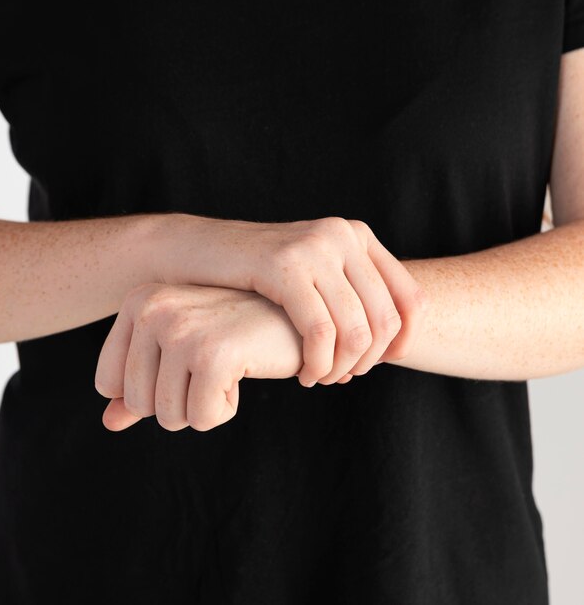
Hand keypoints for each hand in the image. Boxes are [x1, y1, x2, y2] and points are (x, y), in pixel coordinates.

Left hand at [94, 282, 302, 431]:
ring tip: (229, 366)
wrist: (297, 315)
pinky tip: (243, 371)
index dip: (151, 390)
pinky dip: (225, 409)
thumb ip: (141, 385)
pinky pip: (201, 418)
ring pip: (169, 416)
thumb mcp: (182, 352)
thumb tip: (108, 424)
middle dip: (181, 401)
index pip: (109, 384)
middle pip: (139, 405)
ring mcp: (182, 329)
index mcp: (139, 301)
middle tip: (214, 365)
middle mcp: (153, 309)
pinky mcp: (213, 354)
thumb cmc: (238, 333)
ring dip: (205, 406)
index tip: (187, 361)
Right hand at [165, 215, 429, 386]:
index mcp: (356, 235)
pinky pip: (320, 332)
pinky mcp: (284, 266)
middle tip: (344, 377)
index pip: (412, 297)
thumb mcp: (314, 274)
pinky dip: (318, 363)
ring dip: (342, 368)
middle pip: (386, 320)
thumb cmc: (259, 275)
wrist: (200, 252)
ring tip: (322, 378)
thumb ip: (351, 294)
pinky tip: (305, 374)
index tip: (386, 364)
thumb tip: (392, 340)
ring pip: (356, 331)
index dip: (406, 340)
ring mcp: (313, 248)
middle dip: (369, 361)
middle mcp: (342, 236)